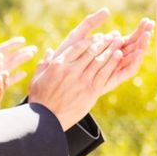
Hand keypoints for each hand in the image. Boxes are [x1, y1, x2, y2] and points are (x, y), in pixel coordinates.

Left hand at [0, 37, 35, 77]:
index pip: (3, 48)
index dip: (12, 44)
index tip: (22, 40)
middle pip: (11, 57)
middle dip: (22, 52)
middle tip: (33, 48)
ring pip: (12, 66)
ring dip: (22, 60)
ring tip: (31, 54)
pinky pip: (8, 81)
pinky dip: (15, 77)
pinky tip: (24, 73)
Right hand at [28, 16, 155, 127]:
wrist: (46, 120)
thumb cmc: (40, 100)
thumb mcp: (36, 79)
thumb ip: (43, 64)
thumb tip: (50, 51)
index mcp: (58, 65)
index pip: (77, 47)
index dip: (90, 40)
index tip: (98, 37)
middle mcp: (71, 70)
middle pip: (91, 51)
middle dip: (104, 42)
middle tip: (113, 35)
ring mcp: (82, 80)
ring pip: (100, 60)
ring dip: (111, 49)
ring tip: (120, 41)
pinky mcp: (91, 91)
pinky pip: (104, 73)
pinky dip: (112, 63)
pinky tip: (119, 55)